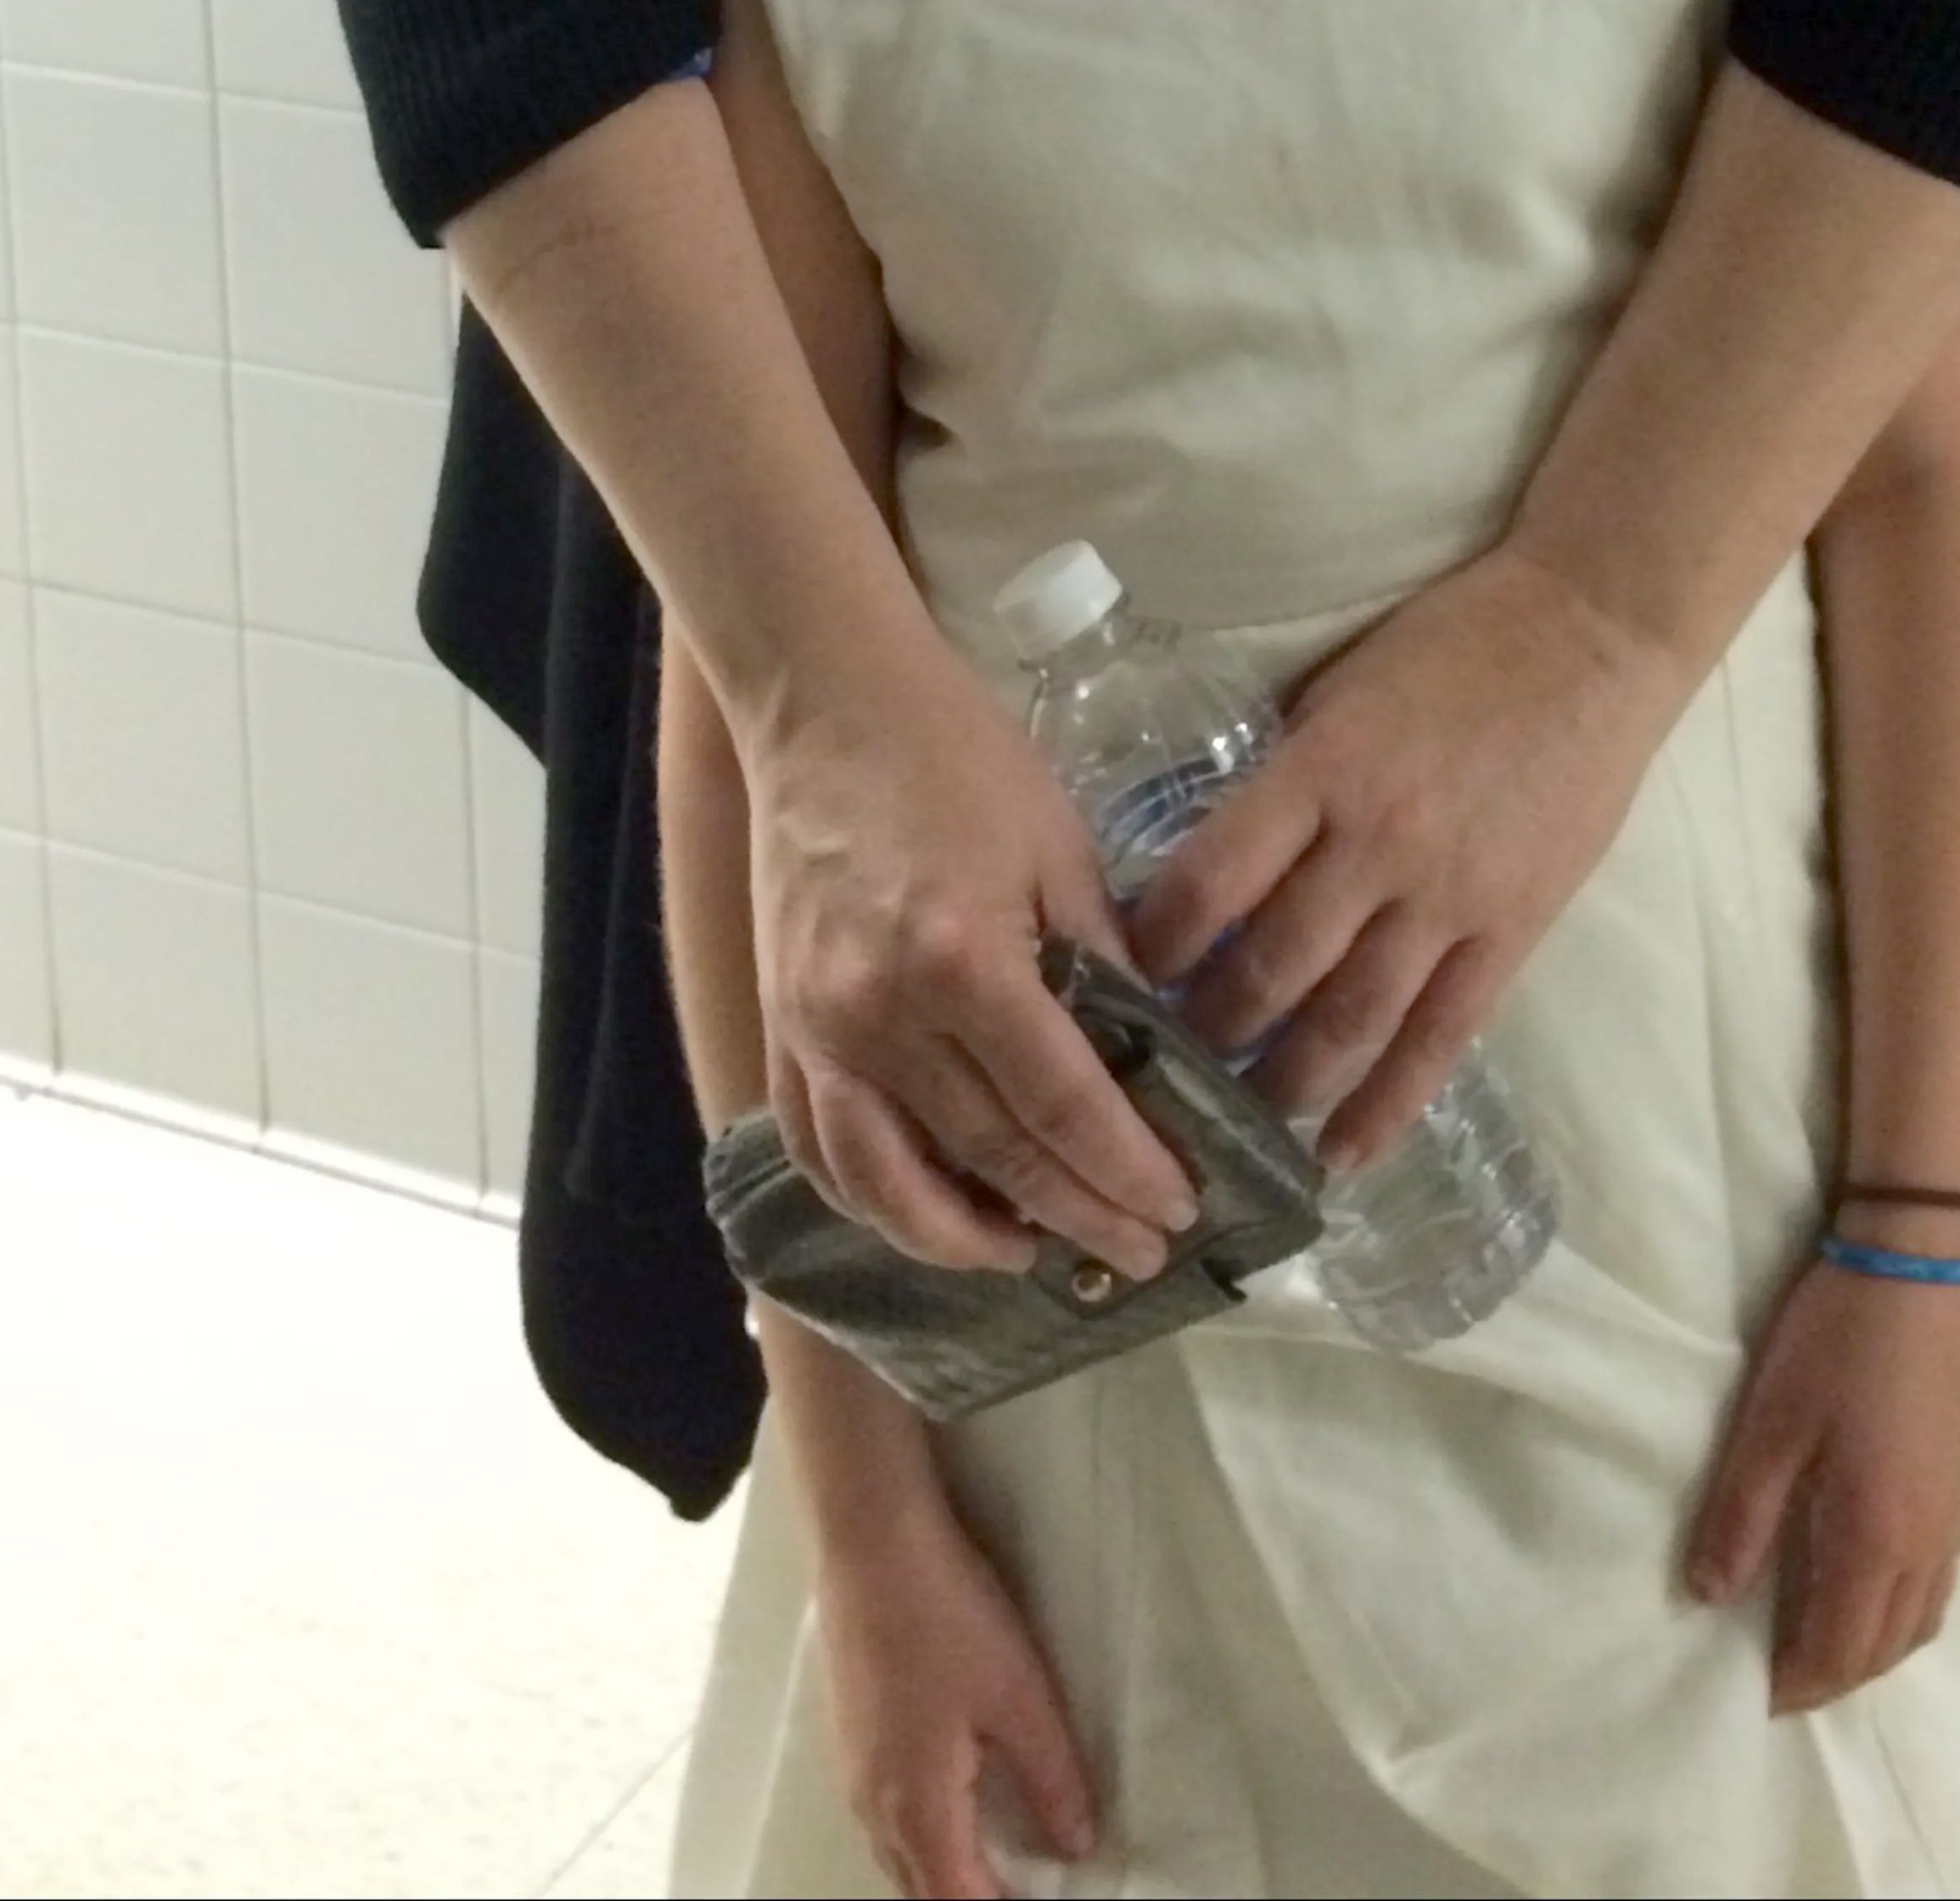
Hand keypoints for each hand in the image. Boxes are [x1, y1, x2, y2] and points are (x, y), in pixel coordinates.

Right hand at [747, 636, 1198, 1283]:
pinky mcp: (780, 1028)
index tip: (1179, 1209)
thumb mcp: (1058, 847)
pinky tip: (928, 1217)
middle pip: (992, 1157)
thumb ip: (1102, 963)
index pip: (1063, 1108)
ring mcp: (816, 1032)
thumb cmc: (956, 756)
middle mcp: (880, 1017)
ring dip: (967, 1242)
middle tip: (1142, 1253)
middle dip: (1077, 1217)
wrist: (826, 703)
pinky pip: (820, 1152)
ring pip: (891, 1186)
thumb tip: (1153, 1066)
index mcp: (963, 962)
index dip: (1126, 1171)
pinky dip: (875, 1203)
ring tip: (1037, 1255)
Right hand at [812, 1495, 1101, 1900]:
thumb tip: (1078, 1845)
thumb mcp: (1018, 1695)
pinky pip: (882, 1817)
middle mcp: (873, 1805)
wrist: (869, 1543)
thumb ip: (1051, 1778)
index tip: (1041, 1899)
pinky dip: (918, 1835)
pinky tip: (950, 1804)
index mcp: (917, 1807)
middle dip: (968, 1897)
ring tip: (993, 1860)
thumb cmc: (948, 1616)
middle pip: (919, 1888)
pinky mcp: (847, 1737)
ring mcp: (851, 1772)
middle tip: (1022, 1885)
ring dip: (941, 1870)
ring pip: (896, 1854)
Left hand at [1122, 545, 1689, 1170]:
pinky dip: (1387, 1106)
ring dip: (1282, 1084)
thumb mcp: (1340, 687)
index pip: (1211, 880)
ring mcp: (1450, 897)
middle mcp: (1379, 844)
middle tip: (1162, 1072)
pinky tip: (1341, 1154)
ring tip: (1235, 1124)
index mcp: (1323, 768)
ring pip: (1348, 1022)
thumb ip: (1289, 779)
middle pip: (1270, 968)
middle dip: (1205, 1032)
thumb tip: (1224, 864)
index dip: (1154, 944)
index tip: (1120, 977)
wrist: (1594, 632)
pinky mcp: (1512, 931)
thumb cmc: (1456, 642)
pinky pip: (1441, 1039)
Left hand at [1684, 1260, 1959, 1711]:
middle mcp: (1930, 1545)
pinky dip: (1903, 1609)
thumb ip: (1741, 1516)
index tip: (1752, 1697)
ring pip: (1922, 1621)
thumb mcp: (1771, 1423)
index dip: (1797, 1684)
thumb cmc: (1837, 1340)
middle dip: (1834, 1676)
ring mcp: (1958, 1516)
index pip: (1839, 1650)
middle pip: (1886, 1649)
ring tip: (1820, 1638)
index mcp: (1878, 1539)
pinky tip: (1869, 1577)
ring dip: (1873, 1648)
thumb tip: (1707, 1598)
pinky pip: (1940, 1582)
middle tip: (1779, 1675)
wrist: (1921, 1264)